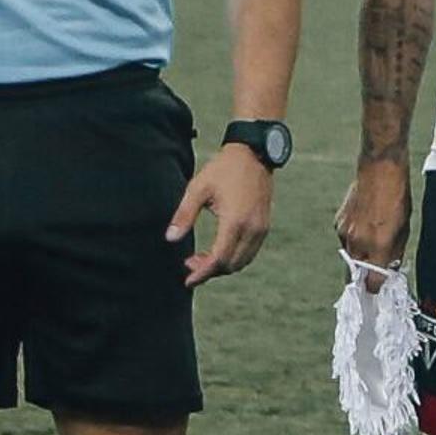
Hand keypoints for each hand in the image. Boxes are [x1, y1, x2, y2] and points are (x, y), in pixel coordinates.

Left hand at [168, 146, 274, 285]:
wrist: (254, 154)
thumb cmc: (223, 169)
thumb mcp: (198, 188)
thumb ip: (184, 215)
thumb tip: (170, 238)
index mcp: (235, 221)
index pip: (219, 259)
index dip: (202, 273)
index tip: (188, 281)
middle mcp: (252, 229)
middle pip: (231, 265)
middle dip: (209, 270)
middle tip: (189, 263)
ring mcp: (261, 229)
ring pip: (242, 262)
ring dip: (222, 266)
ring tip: (200, 258)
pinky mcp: (264, 226)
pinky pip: (249, 252)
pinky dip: (233, 258)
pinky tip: (218, 250)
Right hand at [336, 156, 411, 277]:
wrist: (379, 169)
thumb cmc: (397, 196)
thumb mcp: (404, 228)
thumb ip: (394, 252)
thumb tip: (389, 268)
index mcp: (378, 246)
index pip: (372, 282)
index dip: (375, 289)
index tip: (377, 291)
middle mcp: (359, 243)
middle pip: (356, 274)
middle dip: (363, 278)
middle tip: (370, 278)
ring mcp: (345, 233)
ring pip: (350, 256)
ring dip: (359, 256)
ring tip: (372, 241)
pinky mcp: (338, 223)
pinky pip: (346, 240)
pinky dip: (354, 239)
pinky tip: (365, 226)